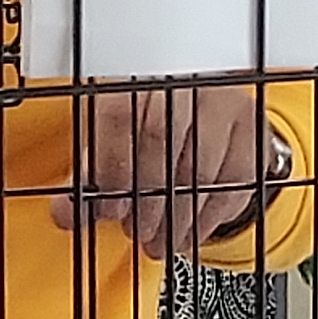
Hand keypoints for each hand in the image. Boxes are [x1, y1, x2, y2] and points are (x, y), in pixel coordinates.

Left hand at [58, 85, 272, 260]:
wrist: (209, 106)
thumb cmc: (153, 125)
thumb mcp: (115, 142)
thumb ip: (90, 178)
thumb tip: (65, 213)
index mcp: (137, 77)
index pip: (118, 117)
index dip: (110, 171)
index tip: (106, 209)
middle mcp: (182, 82)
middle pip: (159, 144)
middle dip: (145, 201)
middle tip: (136, 232)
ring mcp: (222, 103)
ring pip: (199, 169)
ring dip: (177, 218)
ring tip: (161, 242)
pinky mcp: (252, 130)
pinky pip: (233, 182)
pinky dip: (209, 218)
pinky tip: (190, 233)